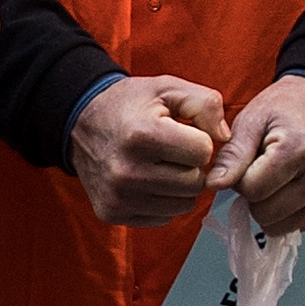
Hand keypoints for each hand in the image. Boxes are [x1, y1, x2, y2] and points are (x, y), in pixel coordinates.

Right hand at [70, 71, 229, 229]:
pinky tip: (147, 181)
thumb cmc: (130, 105)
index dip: (199, 140)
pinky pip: (163, 218)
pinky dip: (163, 202)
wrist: (79, 124)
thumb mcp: (167, 87)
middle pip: (195, 183)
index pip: (203, 152)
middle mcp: (127, 170)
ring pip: (183, 205)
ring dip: (181, 186)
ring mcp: (118, 196)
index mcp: (142, 134)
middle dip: (191, 166)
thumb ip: (205, 104)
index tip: (182, 132)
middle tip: (172, 151)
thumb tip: (225, 138)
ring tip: (161, 165)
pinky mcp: (112, 213)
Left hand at [214, 73, 304, 237]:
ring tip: (278, 177)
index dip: (241, 178)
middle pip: (265, 213)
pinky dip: (287, 211)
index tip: (250, 160)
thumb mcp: (250, 120)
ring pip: (279, 227)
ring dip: (270, 206)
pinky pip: (296, 226)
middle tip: (263, 169)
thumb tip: (215, 184)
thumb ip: (232, 155)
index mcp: (300, 149)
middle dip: (255, 195)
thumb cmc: (283, 109)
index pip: (252, 190)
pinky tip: (292, 184)